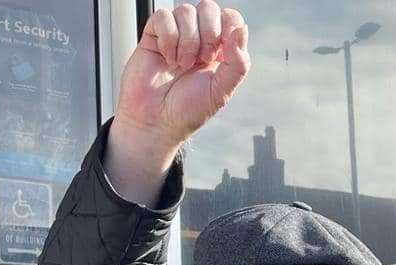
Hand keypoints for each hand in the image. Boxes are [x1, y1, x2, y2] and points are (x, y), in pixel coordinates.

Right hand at [105, 1, 249, 203]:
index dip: (228, 28)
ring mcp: (176, 35)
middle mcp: (199, 39)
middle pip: (209, 8)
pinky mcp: (154, 34)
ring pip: (186, 11)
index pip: (231, 18)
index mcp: (221, 51)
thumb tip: (242, 29)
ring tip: (181, 66)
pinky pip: (163, 16)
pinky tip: (167, 58)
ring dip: (186, 41)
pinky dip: (168, 38)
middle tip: (201, 60)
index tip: (220, 52)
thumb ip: (238, 63)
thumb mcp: (221, 91)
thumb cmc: (188, 110)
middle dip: (208, 33)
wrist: (155, 121)